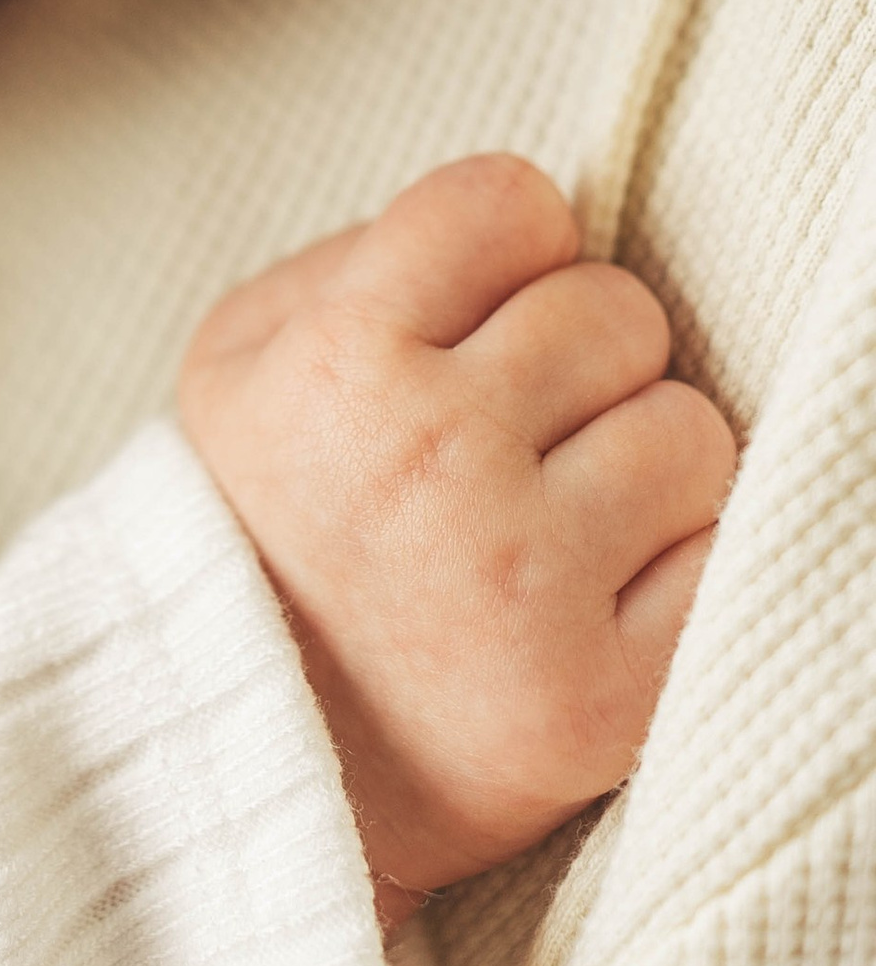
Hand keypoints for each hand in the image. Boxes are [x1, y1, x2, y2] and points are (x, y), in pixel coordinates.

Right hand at [179, 153, 735, 929]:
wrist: (240, 763)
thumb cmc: (251, 530)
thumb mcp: (240, 360)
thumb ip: (365, 258)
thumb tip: (522, 222)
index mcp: (340, 357)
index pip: (514, 202)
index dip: (511, 248)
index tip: (484, 313)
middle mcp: (435, 456)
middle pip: (617, 311)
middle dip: (582, 359)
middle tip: (519, 428)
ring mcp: (526, 581)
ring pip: (692, 430)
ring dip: (642, 462)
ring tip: (558, 513)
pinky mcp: (604, 697)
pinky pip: (724, 559)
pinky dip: (679, 568)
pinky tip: (599, 588)